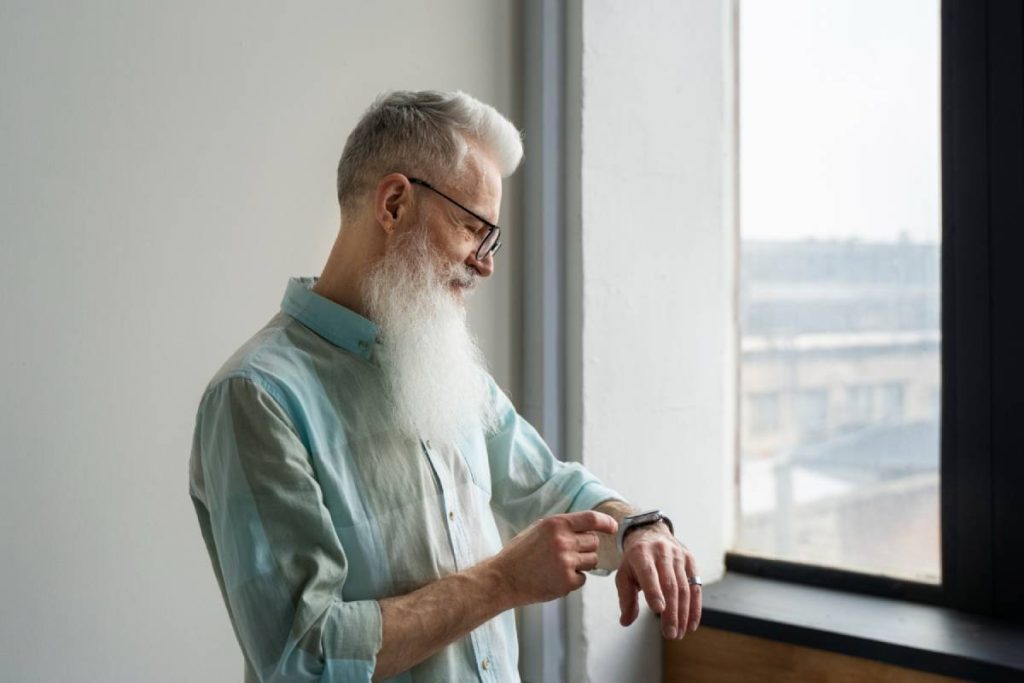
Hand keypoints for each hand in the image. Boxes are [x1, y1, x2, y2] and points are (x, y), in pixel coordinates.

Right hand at [492, 511, 617, 605]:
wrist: (502, 578)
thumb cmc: (519, 553)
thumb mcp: (538, 530)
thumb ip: (561, 526)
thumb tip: (588, 526)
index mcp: (556, 524)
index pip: (591, 519)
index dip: (606, 522)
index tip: (613, 528)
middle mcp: (563, 541)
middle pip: (594, 542)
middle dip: (586, 548)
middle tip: (569, 553)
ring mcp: (566, 562)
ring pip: (592, 561)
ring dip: (582, 563)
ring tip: (559, 565)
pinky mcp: (567, 581)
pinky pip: (583, 578)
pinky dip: (573, 579)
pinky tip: (555, 577)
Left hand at [615, 523, 700, 639]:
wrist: (650, 533)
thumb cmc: (635, 559)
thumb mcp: (624, 573)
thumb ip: (625, 598)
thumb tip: (626, 621)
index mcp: (641, 553)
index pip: (649, 573)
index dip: (654, 591)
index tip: (658, 610)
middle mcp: (661, 552)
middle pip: (670, 585)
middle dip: (671, 612)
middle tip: (670, 634)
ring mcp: (678, 555)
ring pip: (684, 588)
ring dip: (683, 614)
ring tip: (679, 633)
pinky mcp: (690, 560)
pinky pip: (695, 587)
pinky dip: (695, 608)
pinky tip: (691, 624)